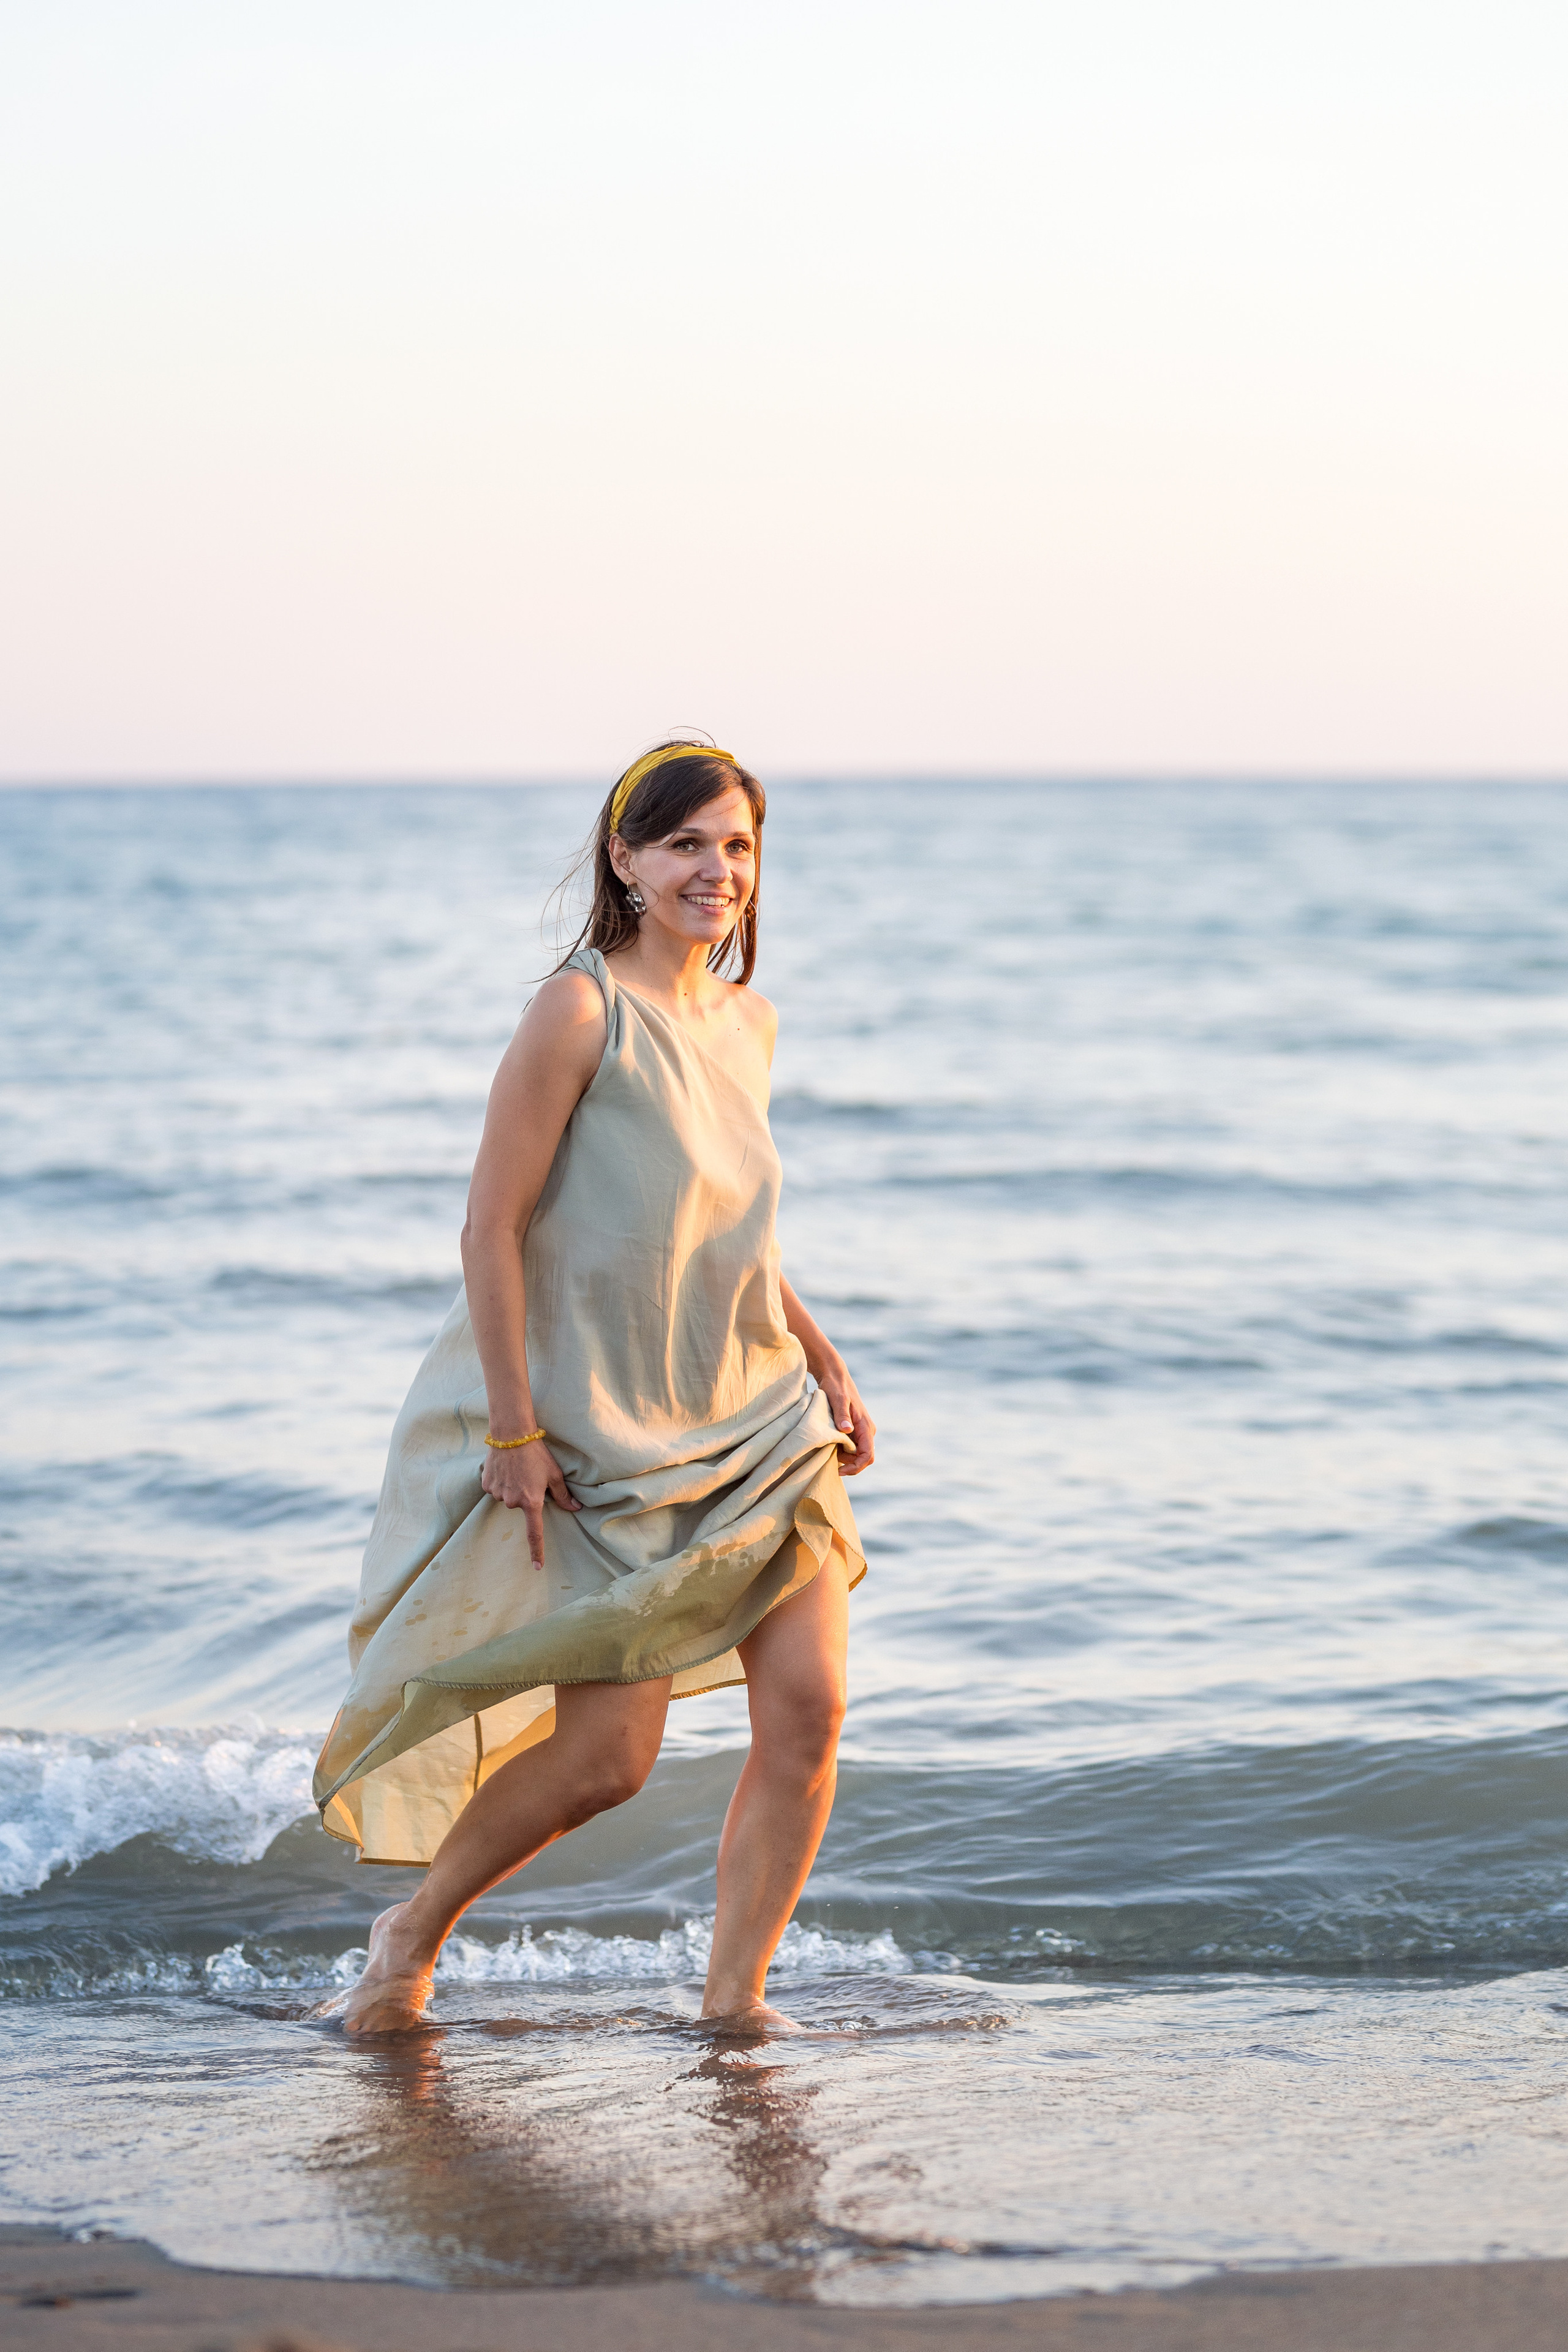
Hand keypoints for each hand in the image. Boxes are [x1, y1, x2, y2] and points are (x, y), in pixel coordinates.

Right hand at [480, 1436, 581, 1567]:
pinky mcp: (486, 1484)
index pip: (534, 1533)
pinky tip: (505, 1466)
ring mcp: (497, 1493)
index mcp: (531, 1501)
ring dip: (512, 1486)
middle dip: (525, 1494)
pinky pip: (495, 1488)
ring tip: (516, 1467)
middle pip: (520, 1505)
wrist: (511, 1434)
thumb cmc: (536, 1453)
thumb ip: (563, 1495)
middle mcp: (513, 1501)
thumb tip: (576, 1508)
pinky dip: (500, 1480)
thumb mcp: (554, 1474)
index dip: (536, 1551)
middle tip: (528, 1475)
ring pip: (506, 1496)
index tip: (537, 1567)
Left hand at [815, 1357, 874, 1475]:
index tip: (839, 1469)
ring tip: (827, 1449)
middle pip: (863, 1458)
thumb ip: (842, 1415)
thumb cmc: (835, 1387)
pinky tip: (829, 1445)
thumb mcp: (837, 1399)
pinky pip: (851, 1447)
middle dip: (848, 1464)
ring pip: (856, 1454)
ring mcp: (861, 1431)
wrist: (835, 1376)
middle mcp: (866, 1430)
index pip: (867, 1455)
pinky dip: (841, 1450)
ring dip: (843, 1457)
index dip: (855, 1467)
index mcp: (865, 1426)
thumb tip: (847, 1430)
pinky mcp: (854, 1430)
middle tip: (829, 1459)